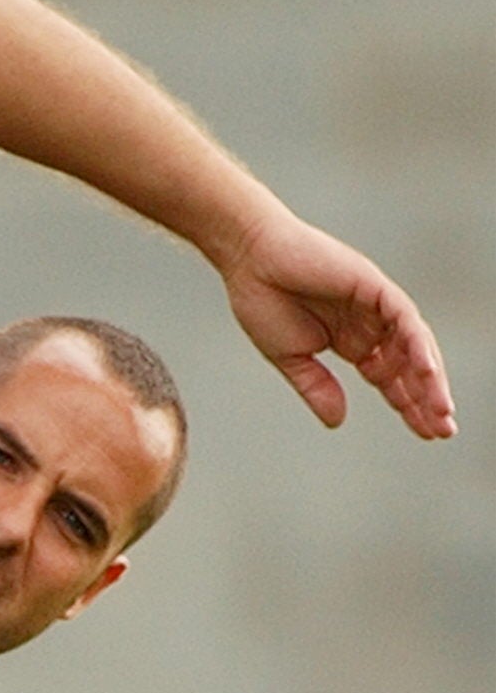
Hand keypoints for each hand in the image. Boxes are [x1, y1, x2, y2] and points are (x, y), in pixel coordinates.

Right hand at [224, 211, 455, 438]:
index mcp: (352, 342)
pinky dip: (417, 344)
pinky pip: (405, 318)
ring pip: (414, 345)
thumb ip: (317, 387)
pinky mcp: (374, 286)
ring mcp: (376, 305)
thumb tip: (338, 422)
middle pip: (408, 367)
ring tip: (440, 410)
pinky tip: (426, 371)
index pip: (389, 379)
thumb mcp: (291, 358)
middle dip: (426, 399)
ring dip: (429, 378)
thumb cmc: (263, 300)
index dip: (408, 406)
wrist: (250, 259)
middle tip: (443, 430)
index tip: (426, 433)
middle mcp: (371, 324)